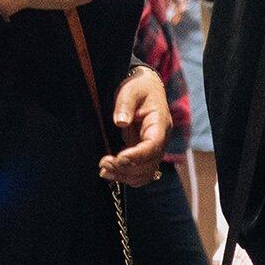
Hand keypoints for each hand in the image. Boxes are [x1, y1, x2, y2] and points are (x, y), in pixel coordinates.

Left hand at [102, 65, 173, 187]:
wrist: (146, 89)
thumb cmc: (138, 88)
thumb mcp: (130, 90)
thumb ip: (125, 105)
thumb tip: (121, 122)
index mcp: (160, 123)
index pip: (154, 145)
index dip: (138, 155)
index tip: (119, 157)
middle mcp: (160, 140)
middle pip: (149, 164)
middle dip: (127, 167)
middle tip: (104, 162)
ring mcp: (153, 149)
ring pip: (145, 173)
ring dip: (125, 176)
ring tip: (104, 170)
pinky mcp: (144, 154)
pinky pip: (140, 173)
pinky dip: (126, 177)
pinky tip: (109, 173)